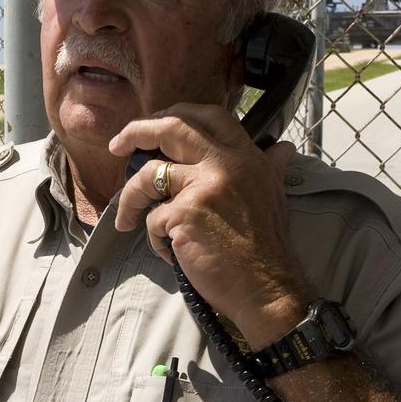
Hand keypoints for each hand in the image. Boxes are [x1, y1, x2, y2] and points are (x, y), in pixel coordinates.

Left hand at [109, 103, 311, 345]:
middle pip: (172, 128)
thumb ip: (271, 167)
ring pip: (149, 176)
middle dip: (136, 131)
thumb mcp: (274, 195)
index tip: (155, 122)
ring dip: (130, 198)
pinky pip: (153, 218)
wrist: (266, 287)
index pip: (209, 116)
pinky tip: (170, 253)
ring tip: (125, 219)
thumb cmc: (265, 245)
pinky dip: (155, 239)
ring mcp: (204, 186)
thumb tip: (284, 148)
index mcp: (246, 156)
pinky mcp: (185, 214)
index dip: (176, 113)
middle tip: (116, 145)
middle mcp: (226, 163)